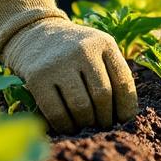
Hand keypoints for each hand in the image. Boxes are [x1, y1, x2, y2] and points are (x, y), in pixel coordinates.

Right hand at [0, 0, 137, 133]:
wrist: (34, 33)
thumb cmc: (74, 50)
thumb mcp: (98, 50)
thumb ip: (113, 74)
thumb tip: (125, 116)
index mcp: (104, 43)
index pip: (123, 82)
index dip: (126, 107)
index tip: (123, 120)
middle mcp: (83, 50)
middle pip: (102, 96)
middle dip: (105, 118)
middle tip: (103, 126)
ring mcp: (59, 63)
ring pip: (81, 107)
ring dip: (86, 124)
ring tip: (86, 126)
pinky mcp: (38, 77)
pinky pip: (56, 112)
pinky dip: (65, 125)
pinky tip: (68, 127)